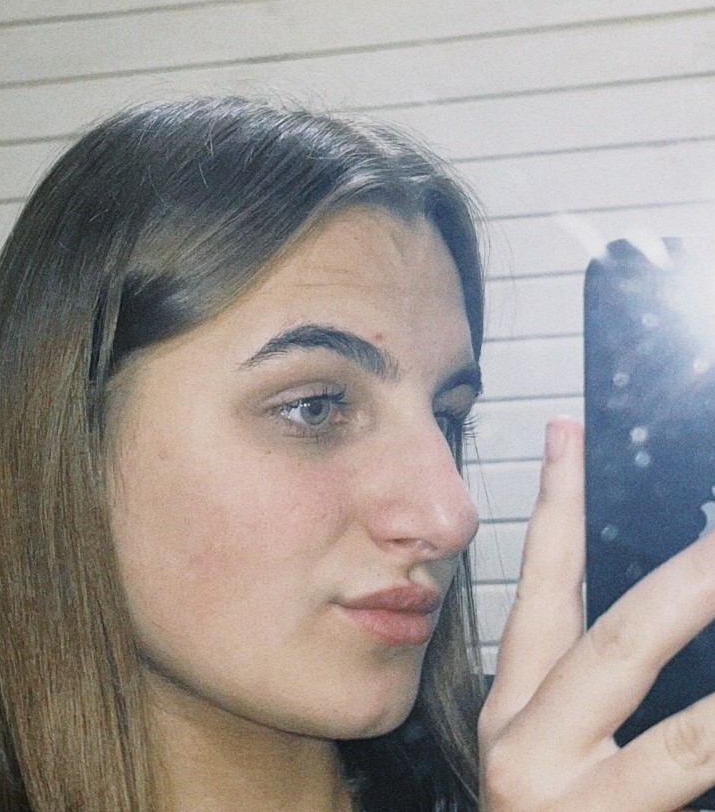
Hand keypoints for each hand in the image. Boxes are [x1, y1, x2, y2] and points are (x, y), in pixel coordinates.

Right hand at [478, 417, 714, 810]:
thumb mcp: (541, 747)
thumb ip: (582, 682)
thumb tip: (655, 601)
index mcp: (517, 709)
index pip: (537, 586)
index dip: (552, 505)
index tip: (566, 433)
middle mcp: (532, 750)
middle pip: (617, 646)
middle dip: (686, 581)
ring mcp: (573, 809)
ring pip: (683, 743)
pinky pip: (690, 792)